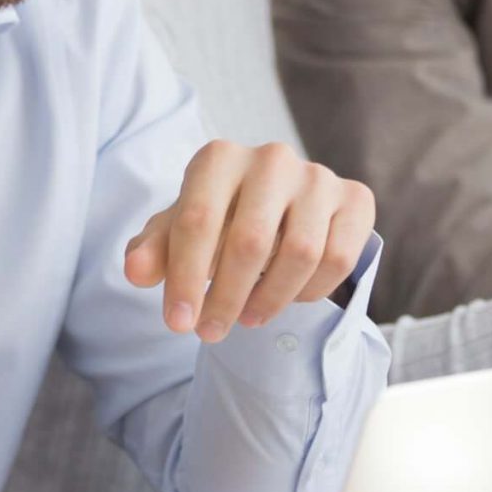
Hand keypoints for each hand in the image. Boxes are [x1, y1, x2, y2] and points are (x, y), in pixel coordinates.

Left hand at [124, 140, 375, 340]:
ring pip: (300, 253)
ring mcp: (318, 177)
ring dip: (270, 299)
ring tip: (248, 318)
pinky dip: (311, 290)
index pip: (198, 221)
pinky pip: (338, 258)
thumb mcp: (179, 234)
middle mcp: (271, 158)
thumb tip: (136, 272)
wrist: (279, 207)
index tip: (178, 324)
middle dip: (226, 298)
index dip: (186, 279)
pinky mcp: (355, 198)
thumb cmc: (219, 220)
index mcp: (220, 158)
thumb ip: (153, 251)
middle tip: (210, 333)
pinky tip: (289, 297)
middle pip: (250, 242)